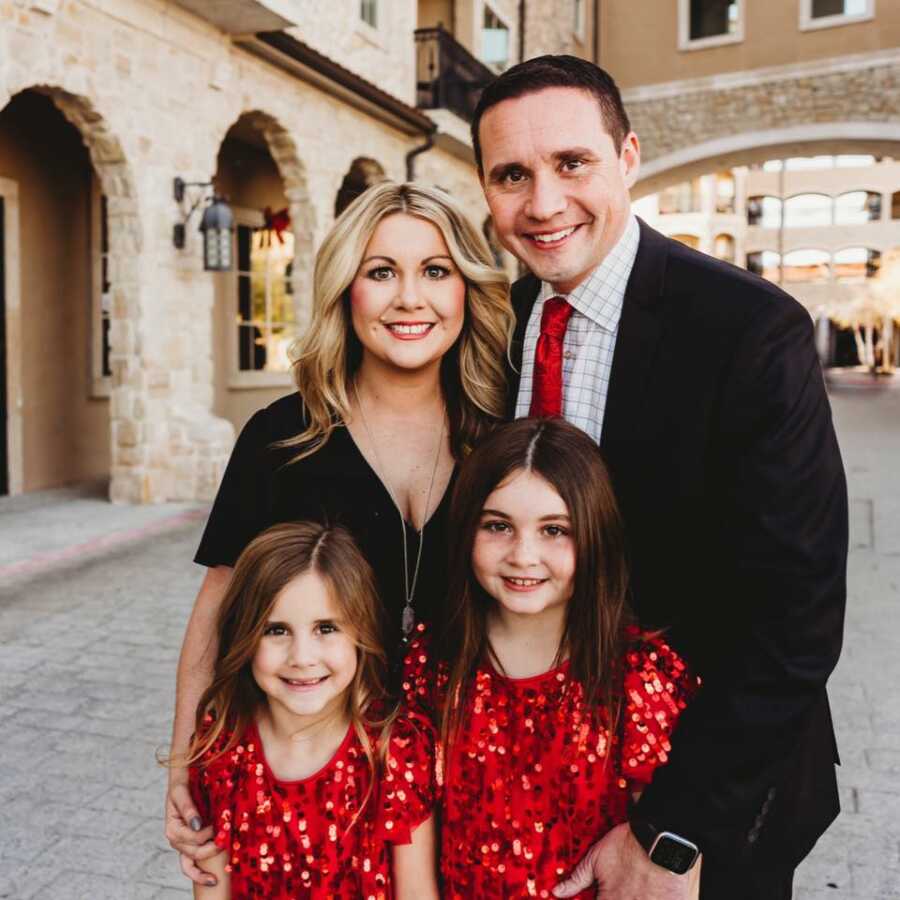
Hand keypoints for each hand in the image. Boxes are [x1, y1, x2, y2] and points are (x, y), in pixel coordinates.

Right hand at [165, 772, 219, 885]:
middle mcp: (176, 840)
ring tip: (219, 875)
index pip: (192, 838)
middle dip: (211, 850)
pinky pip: (190, 867)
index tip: (219, 826)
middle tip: (226, 842)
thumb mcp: (181, 793)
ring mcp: (183, 845)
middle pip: (194, 853)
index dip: (206, 835)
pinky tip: (213, 881)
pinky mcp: (190, 846)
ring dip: (205, 869)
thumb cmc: (182, 785)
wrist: (183, 781)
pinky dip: (199, 875)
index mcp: (172, 829)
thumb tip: (197, 825)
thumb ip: (188, 809)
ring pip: (191, 864)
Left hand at [553, 823, 699, 899]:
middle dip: (616, 896)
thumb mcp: (595, 858)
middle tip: (620, 888)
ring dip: (633, 897)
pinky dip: (650, 899)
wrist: (660, 838)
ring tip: (634, 889)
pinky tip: (648, 891)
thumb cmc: (628, 846)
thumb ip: (576, 879)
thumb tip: (556, 892)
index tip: (601, 894)